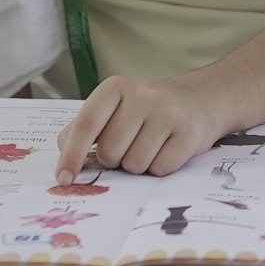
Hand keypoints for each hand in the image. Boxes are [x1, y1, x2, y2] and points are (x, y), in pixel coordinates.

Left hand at [55, 74, 226, 178]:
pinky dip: (160, 167)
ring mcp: (168, 113)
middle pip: (111, 153)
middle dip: (117, 159)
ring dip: (140, 164)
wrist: (201, 100)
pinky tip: (168, 149)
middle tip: (132, 144)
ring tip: (152, 145)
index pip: (86, 125)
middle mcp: (142, 95)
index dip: (72, 155)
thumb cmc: (148, 110)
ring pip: (135, 165)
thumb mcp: (115, 107)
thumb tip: (63, 154)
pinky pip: (160, 169)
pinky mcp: (189, 133)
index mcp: (116, 87)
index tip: (64, 178)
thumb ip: (85, 127)